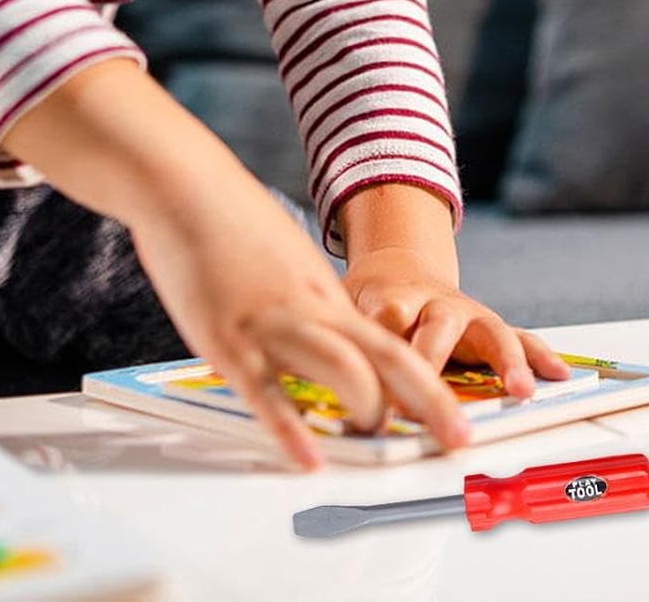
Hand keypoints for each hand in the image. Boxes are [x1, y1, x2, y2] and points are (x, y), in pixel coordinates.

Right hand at [128, 180, 473, 470]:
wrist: (191, 187)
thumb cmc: (231, 222)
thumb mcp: (284, 263)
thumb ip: (300, 302)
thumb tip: (309, 333)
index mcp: (328, 295)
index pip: (393, 344)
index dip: (426, 381)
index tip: (449, 412)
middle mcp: (314, 309)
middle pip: (389, 357)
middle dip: (430, 400)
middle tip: (457, 436)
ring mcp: (275, 324)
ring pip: (342, 368)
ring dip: (368, 408)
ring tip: (382, 438)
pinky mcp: (230, 339)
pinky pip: (267, 392)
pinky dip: (292, 430)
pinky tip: (309, 460)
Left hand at [343, 246, 572, 399]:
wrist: (399, 269)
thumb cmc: (371, 301)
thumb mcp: (346, 311)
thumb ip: (344, 341)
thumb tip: (329, 383)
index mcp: (394, 298)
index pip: (389, 317)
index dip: (384, 348)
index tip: (376, 385)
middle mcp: (437, 303)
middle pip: (439, 329)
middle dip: (439, 366)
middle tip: (432, 403)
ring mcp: (469, 313)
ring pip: (491, 332)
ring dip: (507, 362)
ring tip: (520, 390)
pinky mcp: (490, 326)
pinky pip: (520, 338)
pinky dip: (539, 355)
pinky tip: (559, 373)